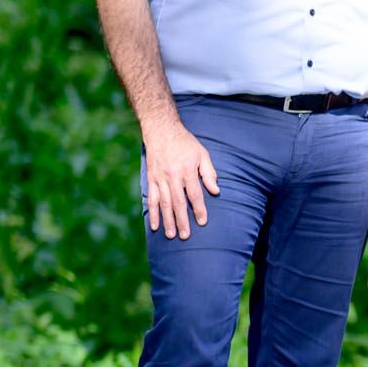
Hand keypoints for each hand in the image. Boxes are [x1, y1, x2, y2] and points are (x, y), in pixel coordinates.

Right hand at [142, 121, 217, 239]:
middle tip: (186, 236)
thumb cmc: (185, 143)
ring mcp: (160, 178)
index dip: (199, 209)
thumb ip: (209, 173)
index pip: (194, 194)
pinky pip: (151, 198)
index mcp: (187, 170)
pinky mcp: (151, 179)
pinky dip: (153, 213)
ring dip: (167, 220)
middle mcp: (172, 175)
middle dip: (182, 220)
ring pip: (164, 203)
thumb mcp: (202, 154)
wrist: (161, 130)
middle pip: (178, 202)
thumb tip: (216, 191)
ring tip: (171, 235)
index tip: (202, 222)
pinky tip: (154, 225)